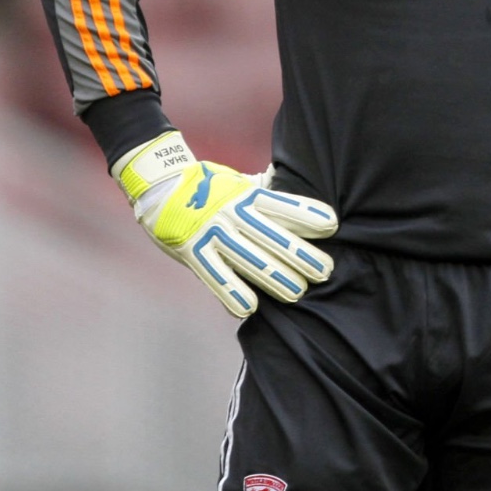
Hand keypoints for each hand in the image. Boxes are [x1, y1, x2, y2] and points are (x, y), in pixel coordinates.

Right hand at [112, 131, 338, 316]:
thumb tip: (290, 183)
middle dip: (298, 253)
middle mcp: (232, 213)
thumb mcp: (237, 182)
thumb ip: (262, 189)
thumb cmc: (205, 185)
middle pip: (271, 235)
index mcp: (246, 195)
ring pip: (247, 257)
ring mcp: (211, 232)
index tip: (332, 225)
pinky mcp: (191, 250)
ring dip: (273, 276)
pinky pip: (213, 274)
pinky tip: (250, 308)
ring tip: (297, 292)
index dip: (306, 213)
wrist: (158, 183)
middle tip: (325, 270)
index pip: (282, 204)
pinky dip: (231, 291)